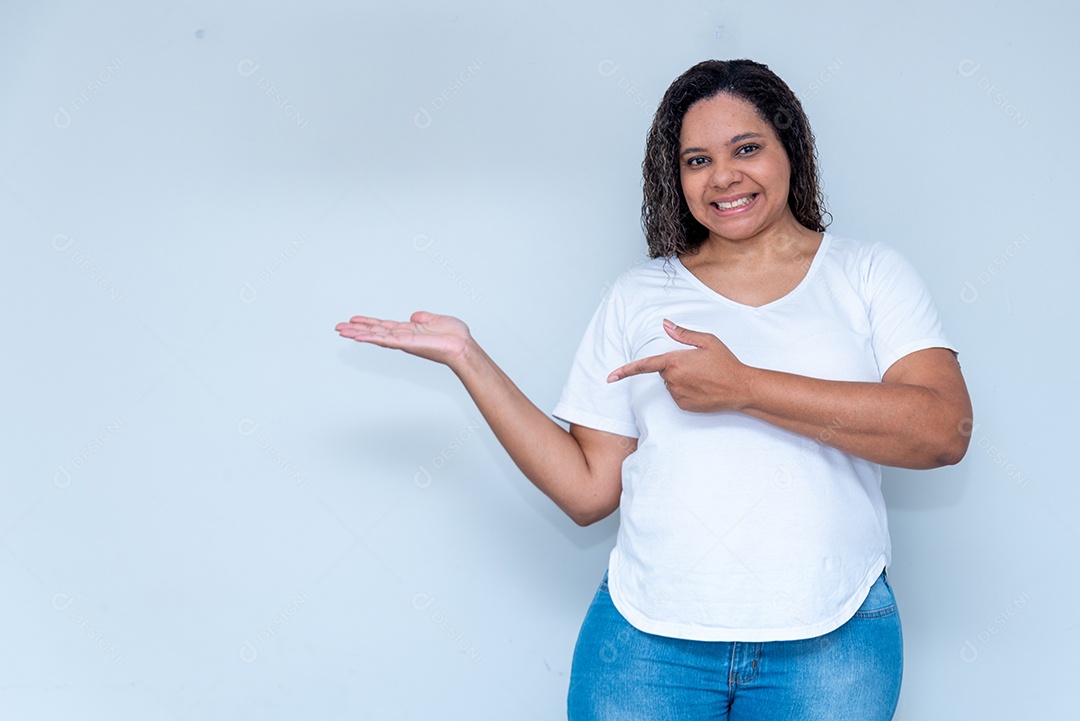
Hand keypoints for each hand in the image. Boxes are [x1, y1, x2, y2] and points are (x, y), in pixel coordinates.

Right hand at [335, 311, 471, 366]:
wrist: (462, 346)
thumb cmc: (454, 336)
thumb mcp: (436, 320)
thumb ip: (423, 318)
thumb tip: (414, 316)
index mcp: (408, 331)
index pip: (383, 326)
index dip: (367, 323)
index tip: (353, 320)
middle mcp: (402, 337)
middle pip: (374, 332)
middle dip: (356, 330)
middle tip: (338, 327)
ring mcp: (403, 341)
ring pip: (376, 336)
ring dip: (357, 334)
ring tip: (341, 331)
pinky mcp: (407, 343)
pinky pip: (385, 340)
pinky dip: (371, 338)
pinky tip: (358, 337)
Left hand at [607, 319, 749, 412]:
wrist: (741, 388)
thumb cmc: (725, 362)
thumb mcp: (707, 341)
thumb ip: (682, 333)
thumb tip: (665, 324)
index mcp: (675, 362)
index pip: (644, 366)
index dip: (625, 371)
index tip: (610, 377)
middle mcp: (673, 380)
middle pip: (662, 372)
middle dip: (674, 367)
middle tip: (697, 365)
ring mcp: (677, 395)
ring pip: (670, 384)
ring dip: (680, 379)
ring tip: (702, 376)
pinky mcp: (683, 406)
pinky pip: (677, 396)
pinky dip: (686, 391)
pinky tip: (702, 388)